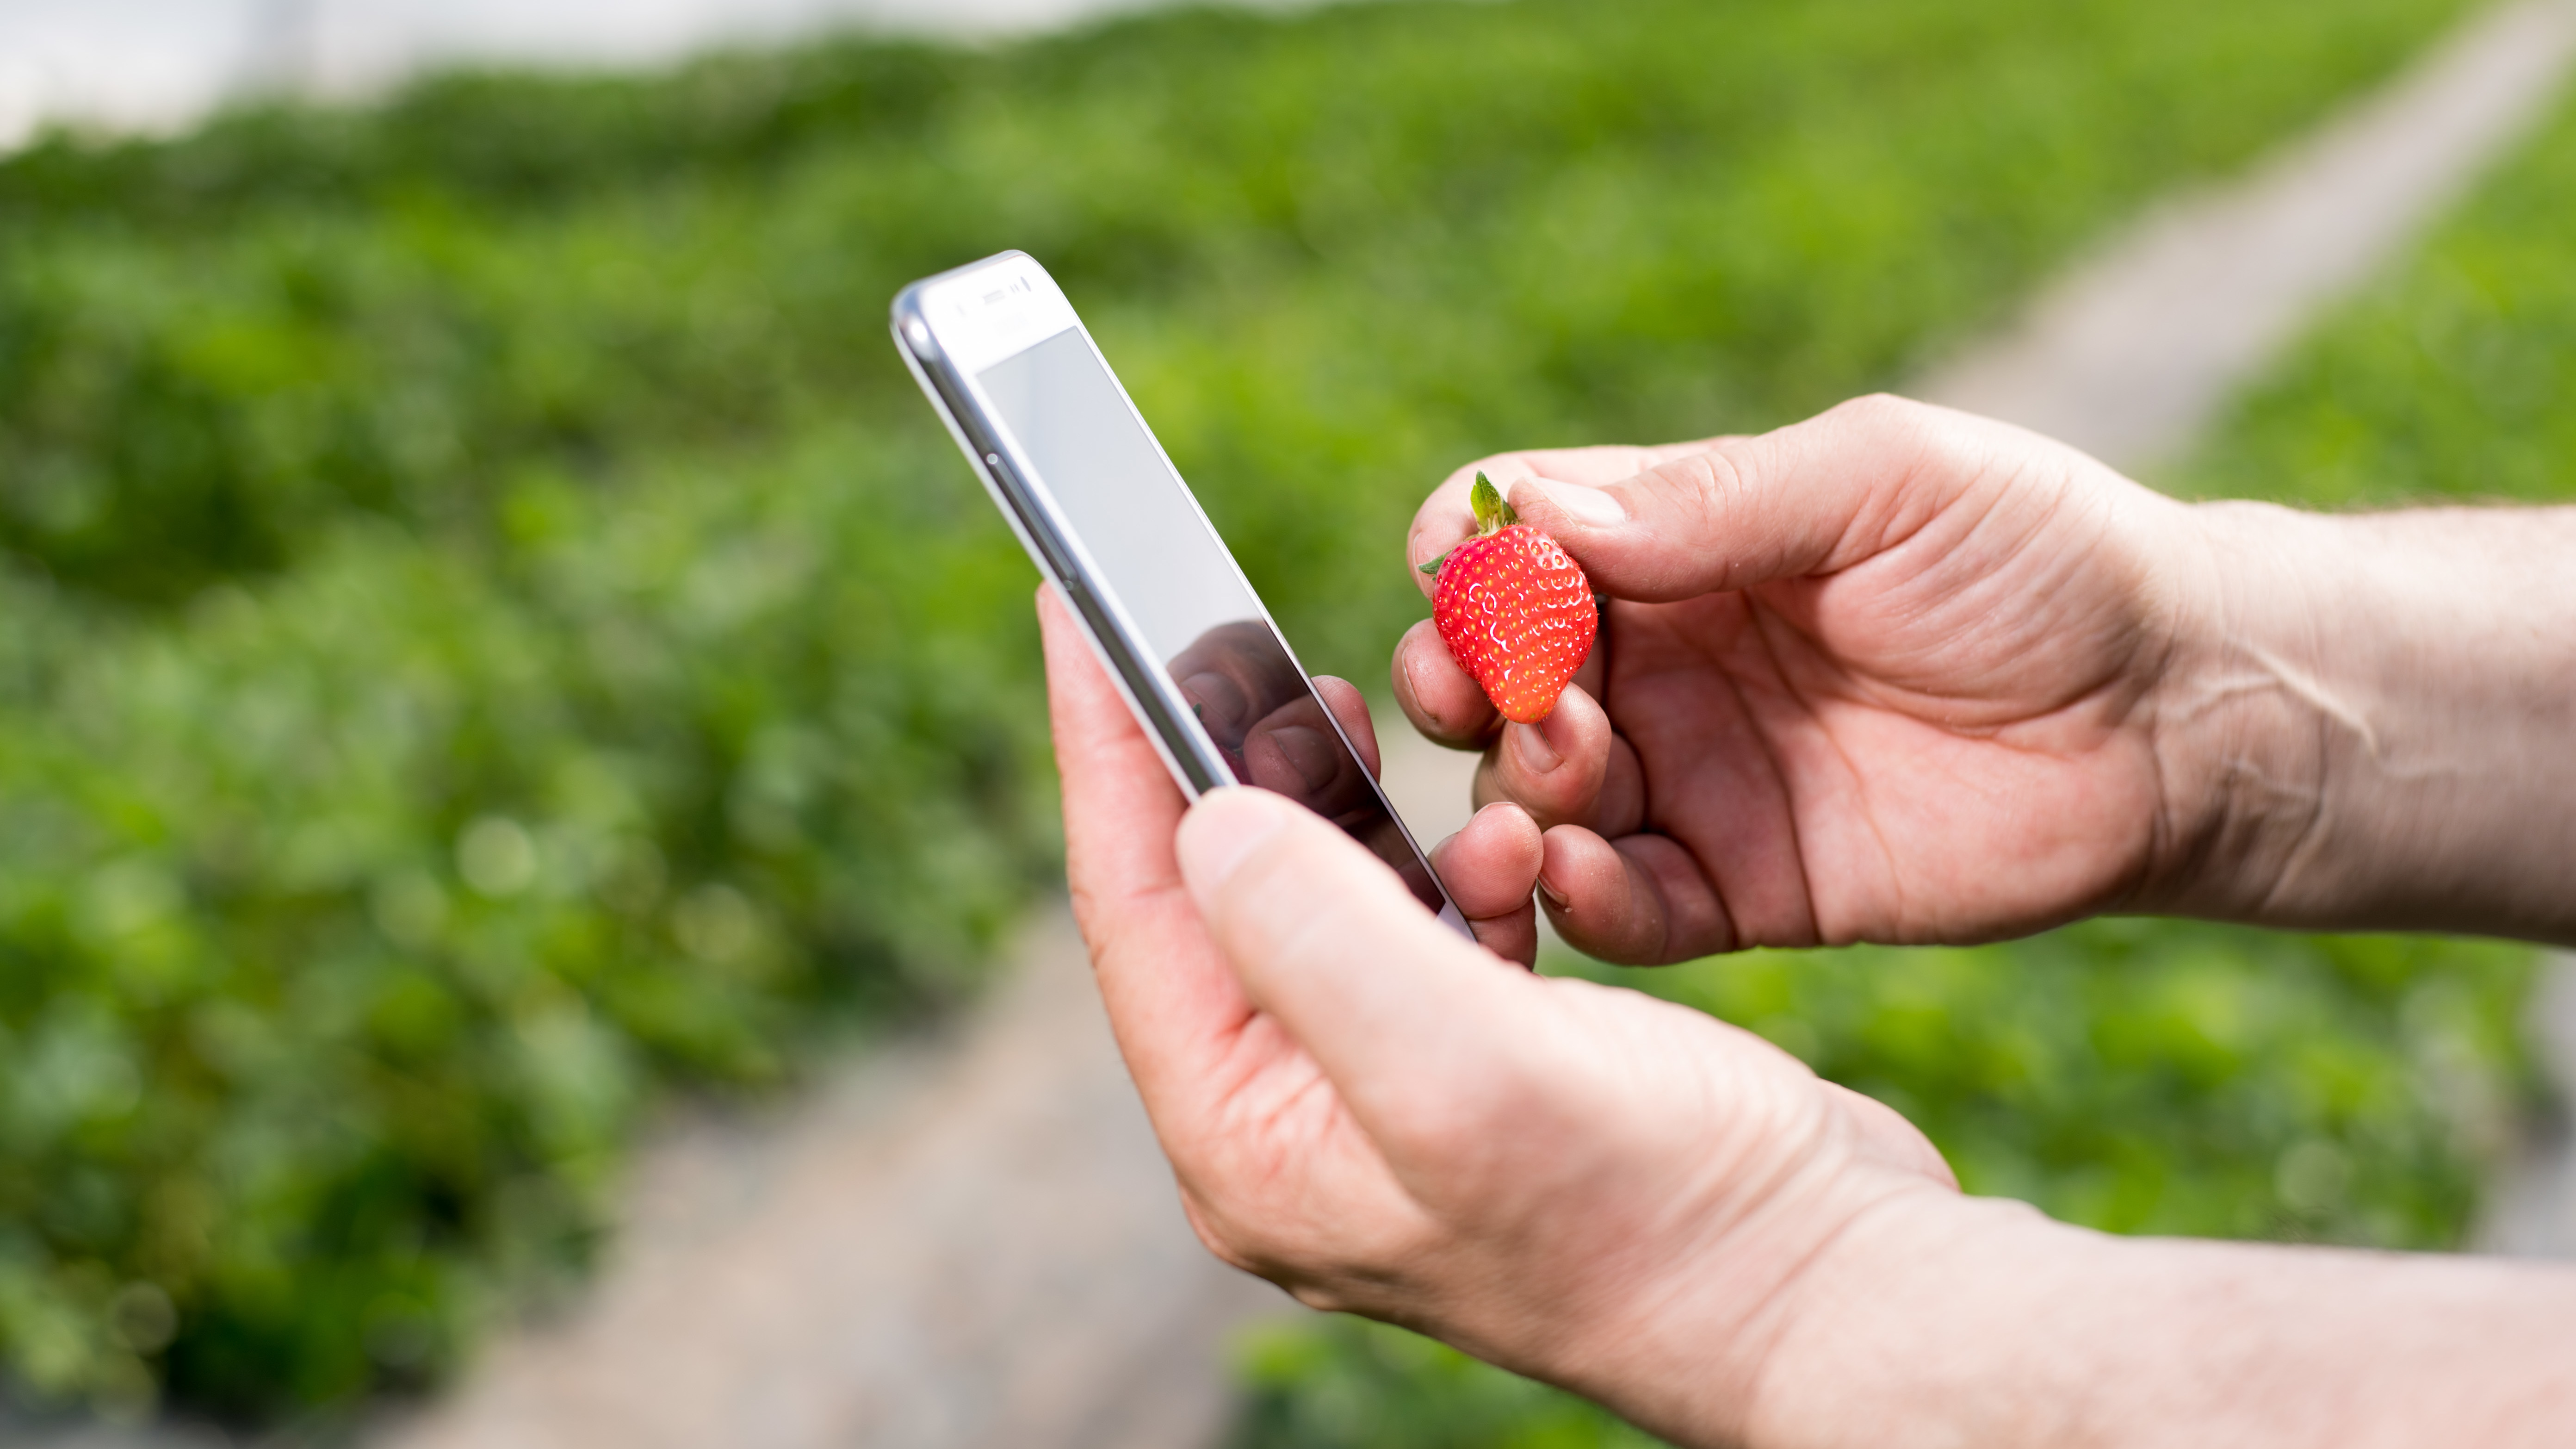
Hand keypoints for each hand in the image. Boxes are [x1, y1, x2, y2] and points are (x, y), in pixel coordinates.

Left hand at [1039, 584, 1960, 1443]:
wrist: (1823, 1284)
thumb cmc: (1661, 1213)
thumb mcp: (1464, 1069)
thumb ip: (1314, 934)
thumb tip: (1203, 817)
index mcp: (1249, 1137)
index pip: (1132, 906)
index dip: (1101, 745)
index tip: (1074, 602)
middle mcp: (1295, 1120)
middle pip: (1208, 897)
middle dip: (1219, 762)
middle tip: (1232, 644)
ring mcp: (1381, 1097)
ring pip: (1318, 900)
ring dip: (1352, 809)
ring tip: (1368, 732)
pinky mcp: (1473, 1070)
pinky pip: (1414, 930)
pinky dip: (1444, 867)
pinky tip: (1502, 843)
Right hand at [1396, 395, 2208, 959]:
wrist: (2178, 717)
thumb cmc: (2046, 559)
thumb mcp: (1886, 481)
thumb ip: (1717, 498)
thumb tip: (1537, 517)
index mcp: (1680, 541)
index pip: (1513, 539)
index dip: (1468, 558)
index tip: (1471, 581)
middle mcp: (1663, 661)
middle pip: (1491, 675)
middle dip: (1460, 683)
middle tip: (1489, 697)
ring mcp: (1693, 779)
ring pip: (1534, 798)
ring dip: (1517, 789)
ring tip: (1574, 770)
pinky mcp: (1739, 889)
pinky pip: (1620, 910)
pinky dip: (1580, 901)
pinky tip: (1584, 877)